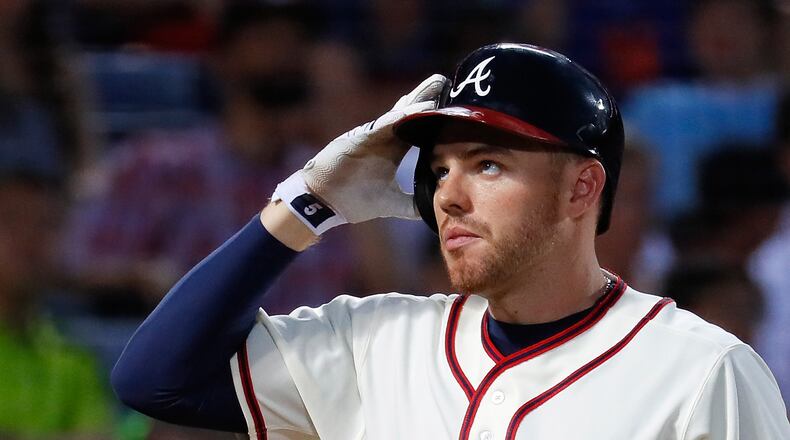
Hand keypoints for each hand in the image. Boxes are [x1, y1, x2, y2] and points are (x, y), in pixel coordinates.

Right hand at [273, 74, 447, 233]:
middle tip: (451, 82)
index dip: (438, 118)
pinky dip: (399, 116)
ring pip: (400, 112)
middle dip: (431, 97)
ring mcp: (372, 136)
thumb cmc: (353, 198)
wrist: (323, 201)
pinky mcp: (358, 138)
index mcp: (393, 150)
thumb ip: (413, 204)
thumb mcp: (392, 204)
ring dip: (419, 98)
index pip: (420, 129)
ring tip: (439, 83)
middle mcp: (385, 138)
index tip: (459, 108)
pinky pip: (382, 124)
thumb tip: (435, 209)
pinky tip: (416, 107)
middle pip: (412, 112)